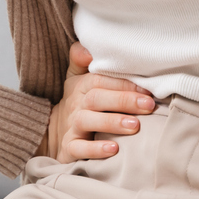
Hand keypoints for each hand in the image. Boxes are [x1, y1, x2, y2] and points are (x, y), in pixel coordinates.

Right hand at [35, 42, 157, 162]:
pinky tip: (113, 150)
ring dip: (112, 123)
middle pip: (96, 98)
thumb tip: (87, 47)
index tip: (147, 88)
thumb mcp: (76, 78)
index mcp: (81, 86)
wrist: (51, 132)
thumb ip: (82, 59)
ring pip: (87, 121)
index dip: (123, 83)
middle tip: (148, 105)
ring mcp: (71, 127)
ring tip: (135, 126)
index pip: (99, 80)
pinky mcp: (69, 148)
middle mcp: (76, 105)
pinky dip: (95, 150)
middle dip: (123, 100)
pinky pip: (78, 149)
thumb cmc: (77, 102)